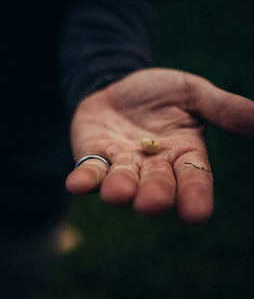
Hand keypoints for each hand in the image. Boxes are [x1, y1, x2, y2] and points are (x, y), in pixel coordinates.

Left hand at [66, 68, 253, 224]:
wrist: (119, 83)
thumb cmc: (160, 93)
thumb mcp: (194, 93)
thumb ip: (224, 109)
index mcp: (184, 153)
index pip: (194, 178)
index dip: (195, 195)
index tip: (196, 214)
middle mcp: (154, 166)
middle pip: (157, 185)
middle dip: (155, 194)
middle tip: (152, 202)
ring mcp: (122, 164)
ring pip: (122, 182)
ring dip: (120, 189)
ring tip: (118, 193)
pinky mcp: (93, 156)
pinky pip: (89, 171)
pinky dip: (84, 179)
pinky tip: (74, 185)